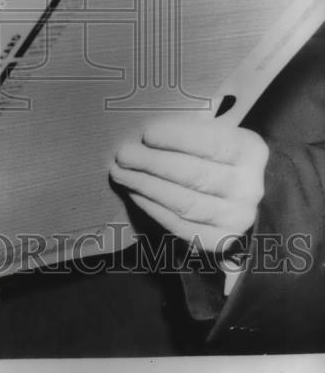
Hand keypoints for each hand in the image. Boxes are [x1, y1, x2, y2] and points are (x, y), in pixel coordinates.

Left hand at [110, 116, 268, 254]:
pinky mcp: (220, 241)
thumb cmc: (217, 156)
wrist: (244, 198)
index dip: (178, 139)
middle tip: (124, 155)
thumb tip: (144, 133)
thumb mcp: (216, 135)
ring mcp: (236, 218)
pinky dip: (154, 209)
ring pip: (185, 203)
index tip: (147, 134)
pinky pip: (181, 226)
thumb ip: (190, 131)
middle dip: (153, 163)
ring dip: (147, 186)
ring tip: (121, 173)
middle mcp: (249, 188)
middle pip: (195, 175)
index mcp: (251, 151)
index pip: (214, 144)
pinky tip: (135, 193)